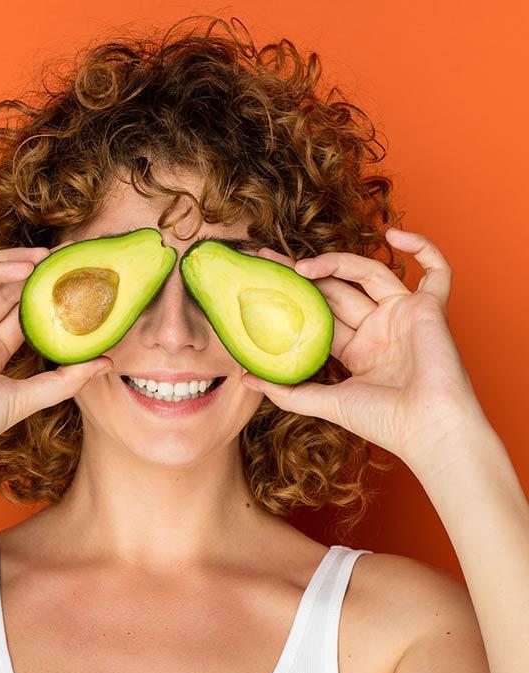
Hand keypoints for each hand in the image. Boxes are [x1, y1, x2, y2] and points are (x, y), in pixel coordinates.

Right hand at [0, 241, 112, 469]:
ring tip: (49, 256)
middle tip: (66, 257)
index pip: (21, 315)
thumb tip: (107, 362)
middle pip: (6, 292)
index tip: (75, 283)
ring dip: (16, 264)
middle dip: (35, 273)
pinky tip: (25, 266)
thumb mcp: (30, 396)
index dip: (46, 298)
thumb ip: (67, 378)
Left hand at [240, 228, 488, 463]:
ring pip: (370, 272)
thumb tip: (245, 377)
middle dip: (305, 274)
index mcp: (357, 349)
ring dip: (337, 262)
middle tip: (270, 261)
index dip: (296, 295)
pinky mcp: (430, 308)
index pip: (321, 312)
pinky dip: (423, 248)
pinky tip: (395, 236)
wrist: (427, 429)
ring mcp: (404, 315)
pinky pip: (436, 270)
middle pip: (339, 289)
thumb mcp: (325, 402)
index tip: (266, 278)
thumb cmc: (383, 421)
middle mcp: (379, 328)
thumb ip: (287, 390)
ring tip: (302, 267)